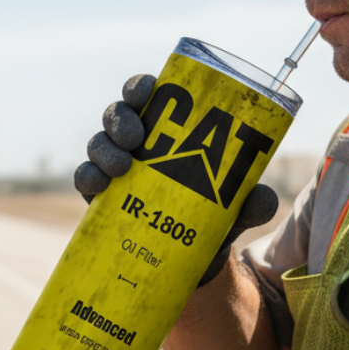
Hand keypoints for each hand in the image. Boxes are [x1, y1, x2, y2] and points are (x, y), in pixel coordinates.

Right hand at [74, 74, 279, 286]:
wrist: (190, 262)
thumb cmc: (211, 220)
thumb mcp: (234, 210)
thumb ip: (250, 202)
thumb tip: (262, 198)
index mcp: (166, 131)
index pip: (148, 96)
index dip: (140, 87)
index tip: (146, 91)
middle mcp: (136, 144)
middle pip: (117, 115)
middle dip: (121, 120)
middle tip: (136, 139)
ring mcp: (114, 169)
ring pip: (98, 143)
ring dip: (104, 149)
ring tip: (121, 169)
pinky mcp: (100, 197)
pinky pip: (85, 178)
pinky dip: (88, 177)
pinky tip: (99, 187)